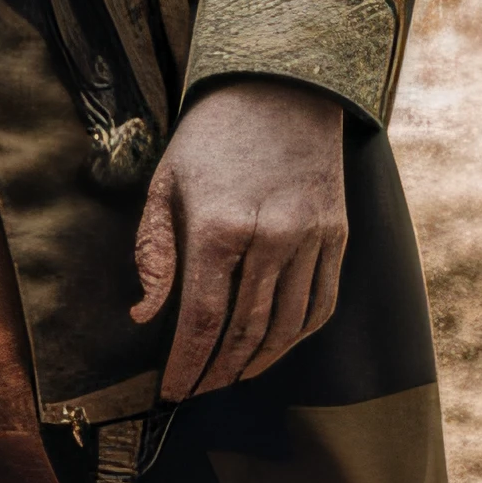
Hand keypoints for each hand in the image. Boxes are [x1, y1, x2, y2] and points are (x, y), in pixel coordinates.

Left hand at [133, 79, 349, 402]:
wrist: (281, 89)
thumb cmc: (211, 138)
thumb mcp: (165, 184)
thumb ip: (153, 253)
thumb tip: (143, 316)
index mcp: (219, 226)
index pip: (201, 317)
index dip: (187, 363)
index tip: (172, 393)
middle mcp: (271, 237)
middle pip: (245, 329)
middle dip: (217, 370)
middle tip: (197, 392)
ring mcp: (312, 238)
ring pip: (288, 325)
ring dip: (259, 361)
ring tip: (231, 377)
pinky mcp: (338, 235)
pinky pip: (322, 302)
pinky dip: (299, 335)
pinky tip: (275, 347)